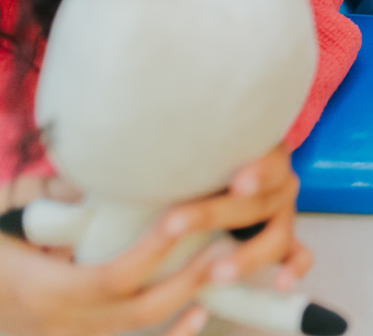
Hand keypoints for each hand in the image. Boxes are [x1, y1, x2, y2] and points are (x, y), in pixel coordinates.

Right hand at [0, 218, 227, 335]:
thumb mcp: (3, 220)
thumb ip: (41, 197)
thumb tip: (90, 178)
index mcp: (43, 291)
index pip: (110, 278)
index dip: (151, 253)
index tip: (181, 221)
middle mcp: (61, 326)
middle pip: (138, 311)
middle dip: (186, 279)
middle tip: (224, 242)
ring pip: (138, 332)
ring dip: (184, 301)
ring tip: (223, 267)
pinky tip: (198, 314)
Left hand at [160, 143, 310, 290]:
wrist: (246, 168)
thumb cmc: (218, 159)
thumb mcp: (210, 150)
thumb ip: (187, 155)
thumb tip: (138, 155)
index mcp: (266, 155)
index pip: (267, 160)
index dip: (257, 172)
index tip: (238, 185)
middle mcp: (279, 185)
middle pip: (256, 202)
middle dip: (215, 215)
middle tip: (175, 225)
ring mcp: (284, 215)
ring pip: (276, 236)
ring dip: (247, 256)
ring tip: (217, 272)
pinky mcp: (286, 240)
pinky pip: (299, 256)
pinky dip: (293, 269)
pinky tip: (281, 284)